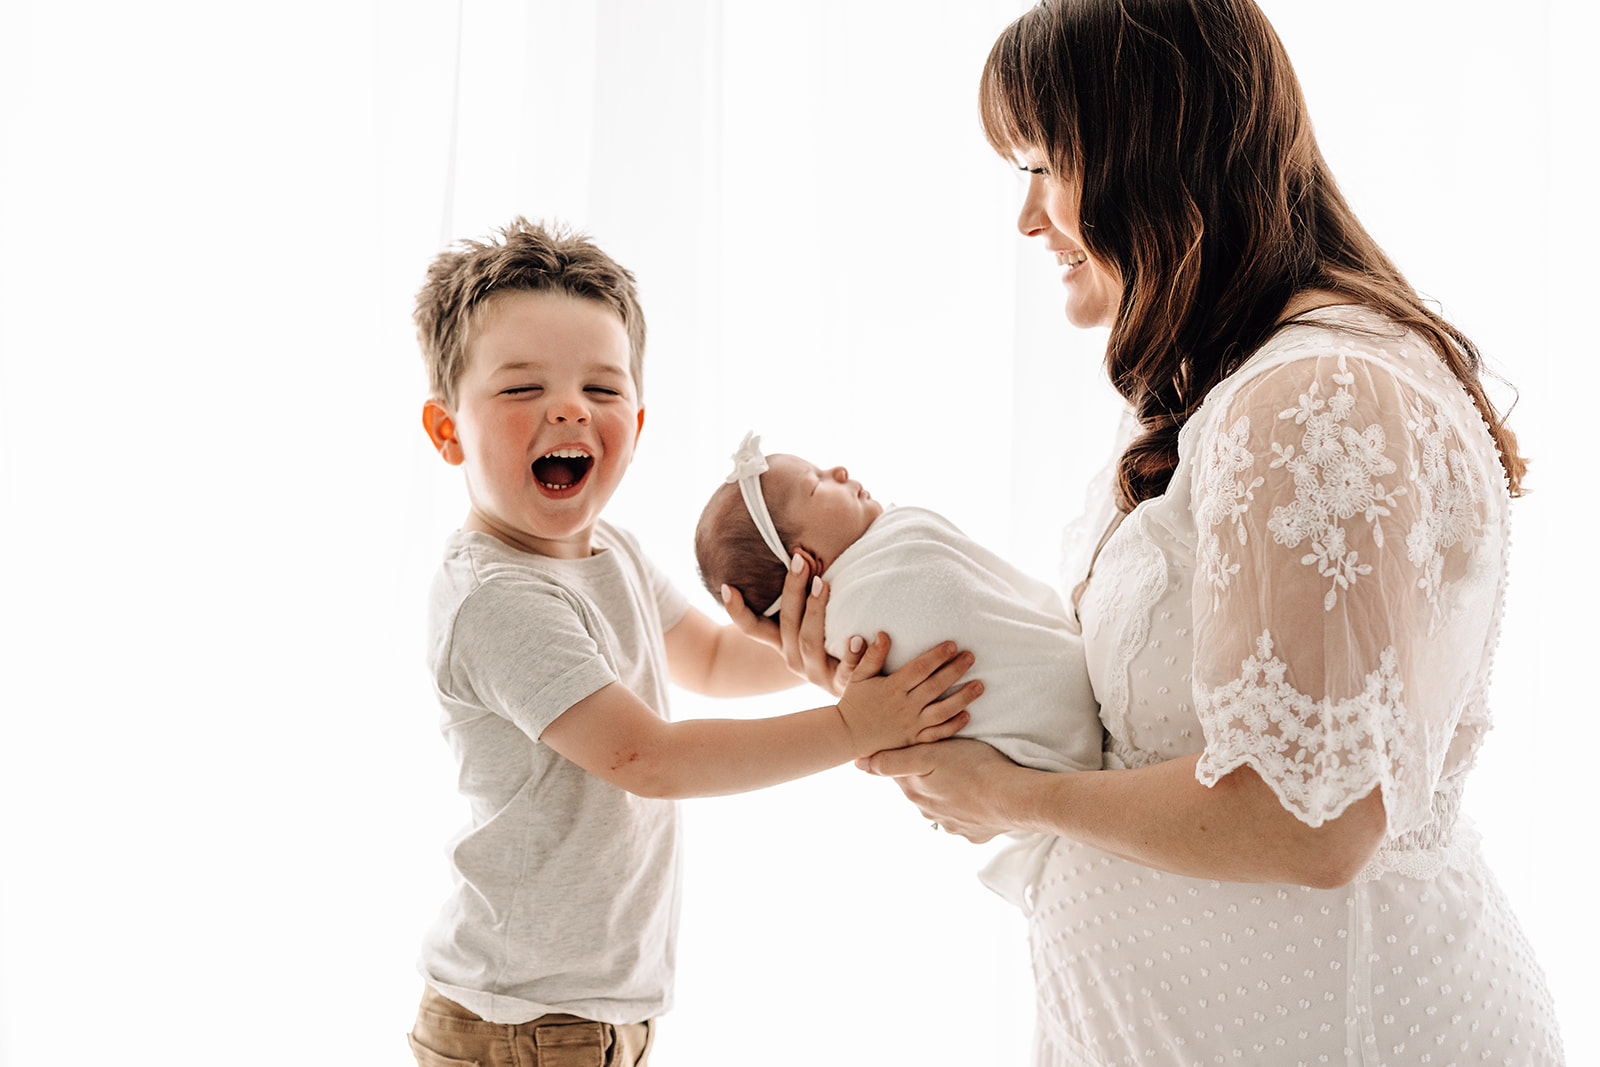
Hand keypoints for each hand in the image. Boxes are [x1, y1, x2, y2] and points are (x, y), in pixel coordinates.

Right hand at [720, 550, 864, 695]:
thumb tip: (805, 549)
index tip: (727, 586)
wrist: (862, 695)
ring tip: (825, 584)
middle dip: (792, 590)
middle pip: (787, 624)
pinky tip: (866, 637)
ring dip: (816, 611)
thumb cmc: (837, 645)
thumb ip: (809, 592)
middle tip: (801, 560)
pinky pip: (849, 671)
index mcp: (784, 643)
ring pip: (810, 642)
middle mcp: (794, 659)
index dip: (737, 610)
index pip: (753, 628)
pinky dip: (857, 655)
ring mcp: (817, 675)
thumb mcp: (817, 621)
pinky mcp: (843, 686)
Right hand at [835, 634, 979, 757]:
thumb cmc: (854, 702)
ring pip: (942, 711)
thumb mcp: (858, 675)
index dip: (937, 656)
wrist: (847, 735)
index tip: (953, 644)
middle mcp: (905, 706)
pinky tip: (967, 714)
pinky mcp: (914, 740)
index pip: (920, 669)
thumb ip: (872, 656)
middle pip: (935, 686)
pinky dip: (953, 725)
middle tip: (972, 656)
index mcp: (893, 687)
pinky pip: (937, 734)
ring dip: (963, 698)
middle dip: (955, 670)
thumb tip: (883, 634)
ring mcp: (911, 725)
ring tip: (980, 685)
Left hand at [857, 738, 1022, 842]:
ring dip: (949, 795)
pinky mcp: (975, 834)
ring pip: (943, 807)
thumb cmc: (972, 768)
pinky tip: (980, 799)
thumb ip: (893, 761)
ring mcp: (952, 826)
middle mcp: (929, 813)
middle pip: (921, 791)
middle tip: (946, 759)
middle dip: (928, 778)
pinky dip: (970, 811)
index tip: (920, 748)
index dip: (907, 758)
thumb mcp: (929, 755)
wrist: (1013, 798)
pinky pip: (967, 821)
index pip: (900, 773)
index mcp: (915, 791)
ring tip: (965, 779)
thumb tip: (860, 764)